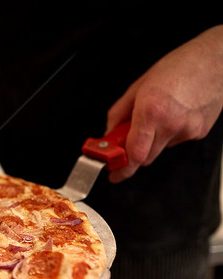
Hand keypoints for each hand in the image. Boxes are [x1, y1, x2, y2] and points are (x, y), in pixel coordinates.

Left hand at [106, 25, 222, 182]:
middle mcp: (171, 123)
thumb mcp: (138, 86)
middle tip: (128, 138)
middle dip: (134, 152)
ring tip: (159, 113)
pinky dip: (169, 133)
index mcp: (151, 111)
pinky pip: (176, 141)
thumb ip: (119, 113)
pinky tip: (174, 114)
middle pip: (146, 158)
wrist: (215, 60)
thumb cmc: (179, 67)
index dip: (122, 169)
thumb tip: (110, 132)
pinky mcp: (199, 132)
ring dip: (153, 139)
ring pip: (160, 149)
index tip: (113, 174)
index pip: (135, 154)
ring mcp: (188, 130)